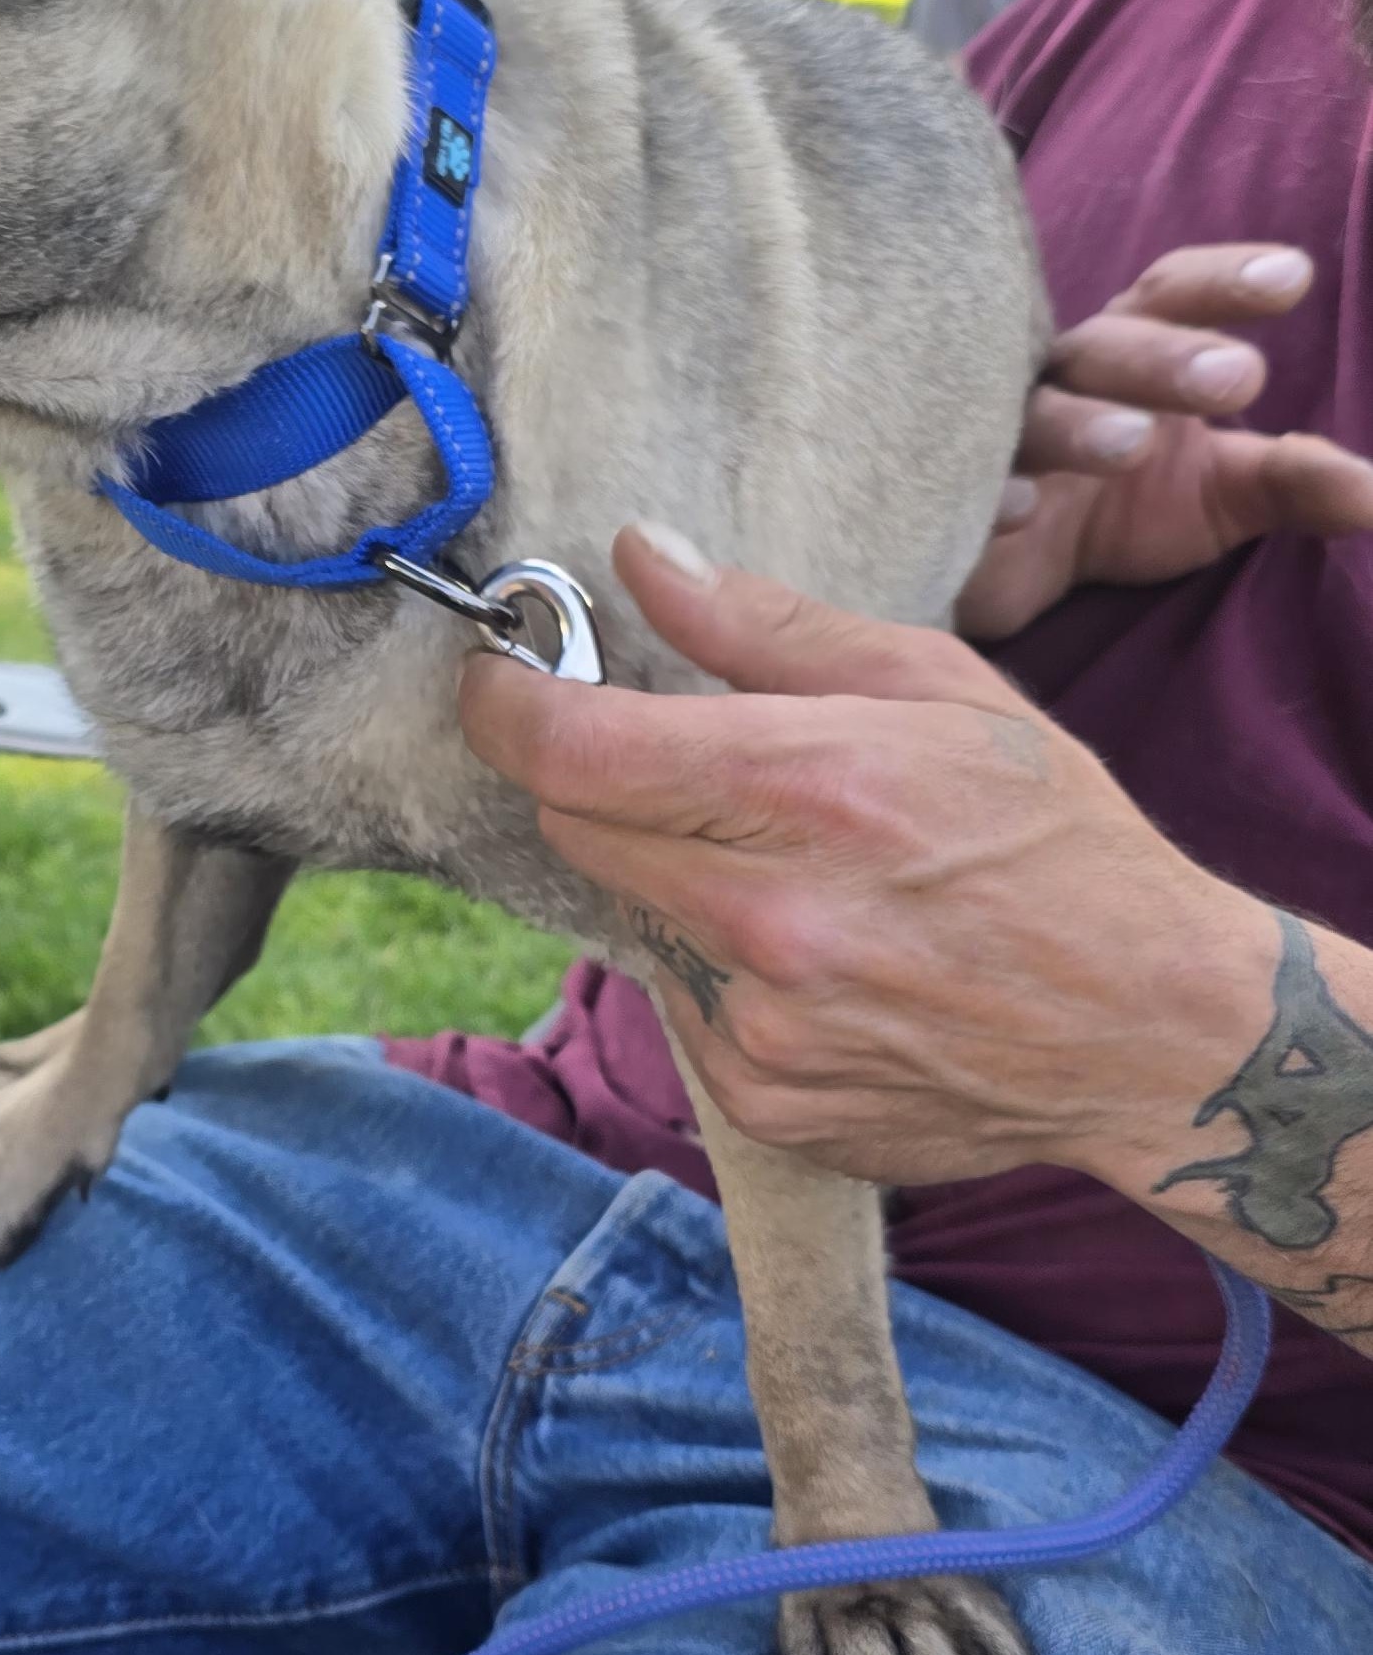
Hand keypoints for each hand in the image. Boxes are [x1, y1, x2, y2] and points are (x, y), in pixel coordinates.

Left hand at [458, 525, 1271, 1186]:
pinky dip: (715, 967)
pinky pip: (676, 1003)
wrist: (1156, 1035)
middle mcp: (769, 916)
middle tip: (681, 767)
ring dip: (668, 876)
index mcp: (809, 788)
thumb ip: (766, 624)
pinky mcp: (761, 1098)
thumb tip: (639, 557)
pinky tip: (815, 956)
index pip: (571, 752)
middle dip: (599, 784)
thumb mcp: (938, 686)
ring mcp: (759, 1024)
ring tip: (787, 869)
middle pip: (574, 828)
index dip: (505, 708)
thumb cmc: (1055, 840)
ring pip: (625, 913)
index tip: (498, 682)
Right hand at [959, 243, 1372, 639]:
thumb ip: (1293, 482)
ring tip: (1132, 444)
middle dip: (1165, 358)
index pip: (1170, 295)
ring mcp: (996, 442)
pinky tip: (1020, 511)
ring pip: (1029, 416)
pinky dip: (988, 497)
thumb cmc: (1121, 507)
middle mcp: (1060, 383)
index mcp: (1128, 356)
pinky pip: (959, 491)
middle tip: (1241, 377)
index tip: (1294, 278)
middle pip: (1104, 347)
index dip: (1223, 281)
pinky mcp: (953, 506)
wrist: (1010, 571)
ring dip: (1079, 424)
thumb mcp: (1222, 494)